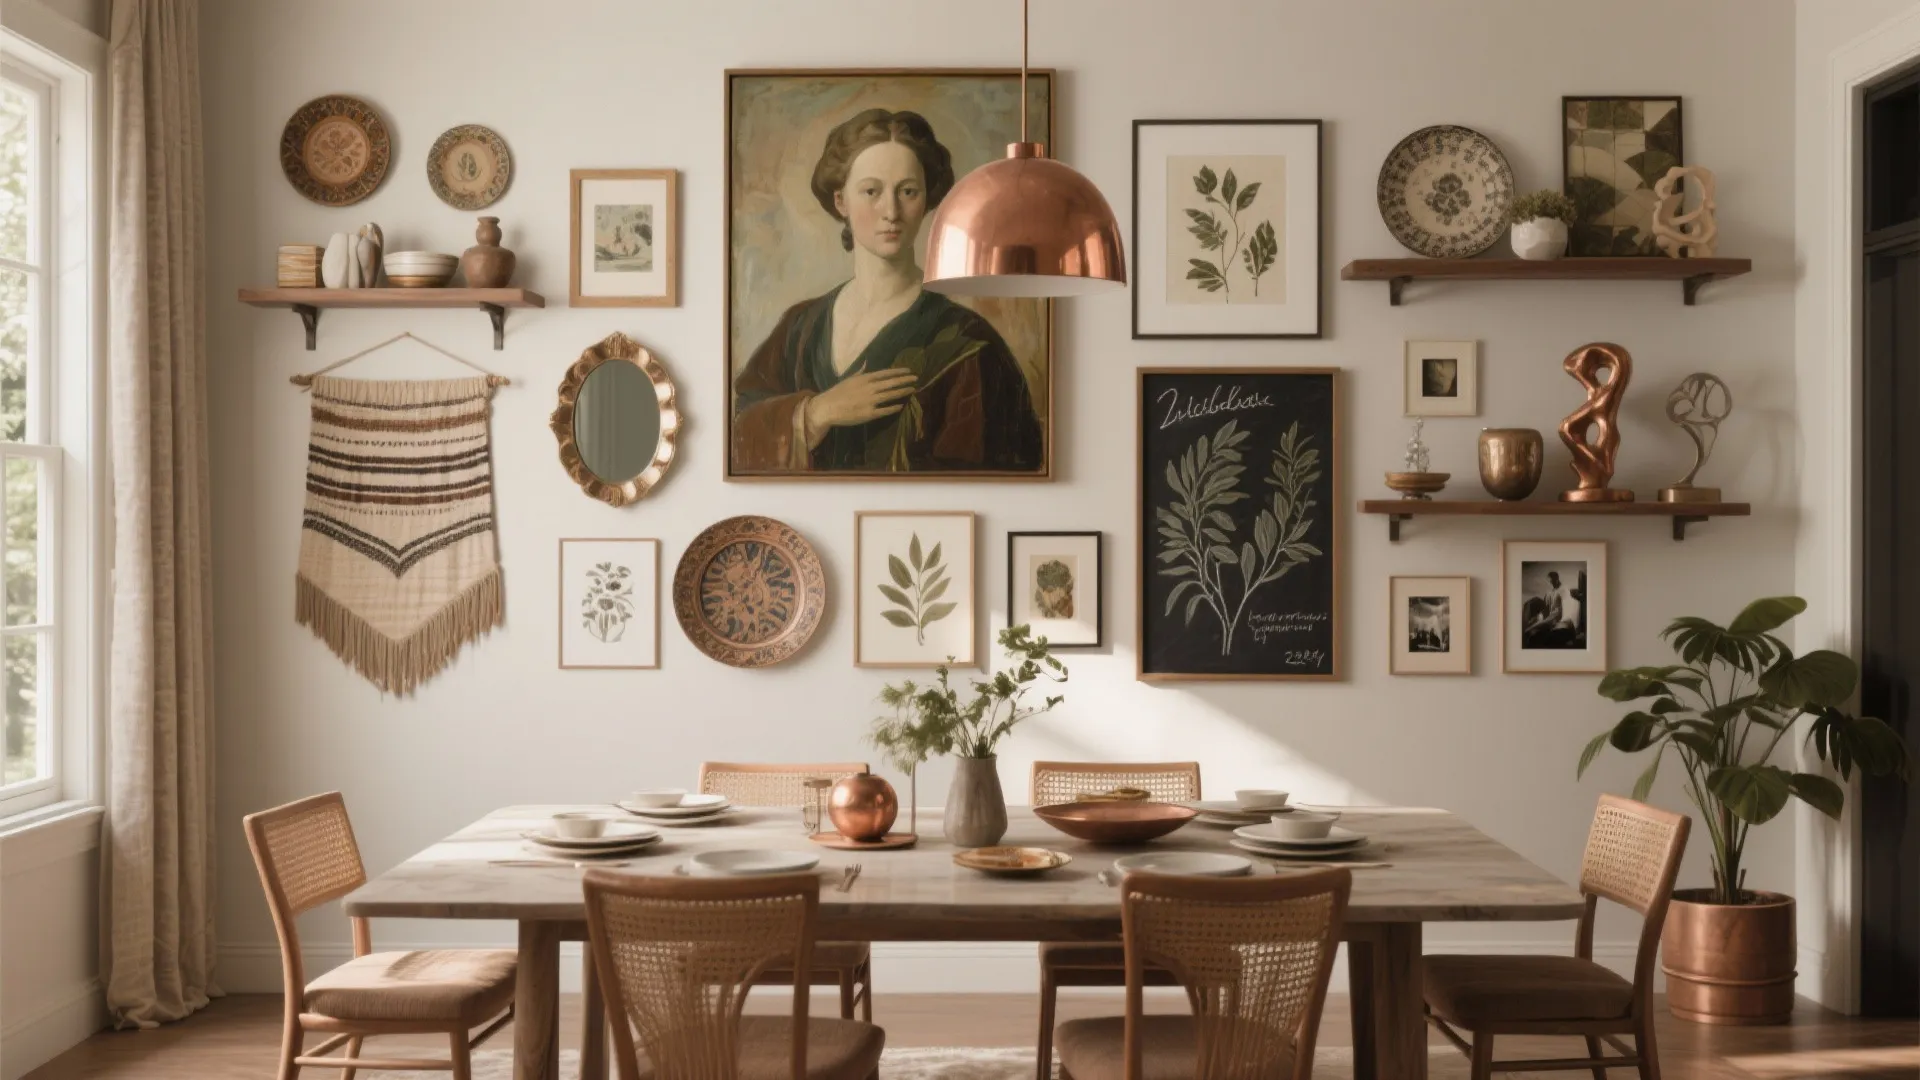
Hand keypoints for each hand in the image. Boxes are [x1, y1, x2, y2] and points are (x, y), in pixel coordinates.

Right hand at [802, 368, 918, 445]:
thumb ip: (861, 372)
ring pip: (891, 395)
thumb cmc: (837, 393)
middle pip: (891, 383)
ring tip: (912, 389)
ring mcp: (870, 401)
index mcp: (865, 379)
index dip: (898, 371)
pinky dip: (894, 408)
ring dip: (903, 392)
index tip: (909, 370)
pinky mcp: (869, 414)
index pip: (885, 373)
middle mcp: (870, 388)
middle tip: (916, 378)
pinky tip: (901, 405)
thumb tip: (867, 362)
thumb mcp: (849, 379)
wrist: (828, 408)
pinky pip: (885, 410)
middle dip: (905, 380)